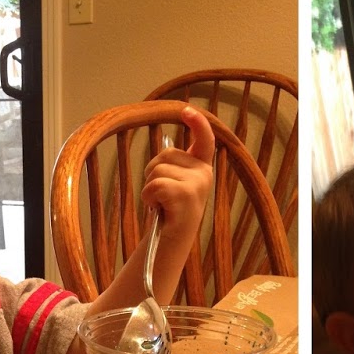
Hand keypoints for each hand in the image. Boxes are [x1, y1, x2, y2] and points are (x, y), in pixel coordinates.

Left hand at [141, 106, 215, 231]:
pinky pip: (154, 183)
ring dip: (150, 187)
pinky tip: (158, 209)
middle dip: (154, 172)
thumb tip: (165, 154)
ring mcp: (198, 183)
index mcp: (201, 167)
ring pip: (157, 169)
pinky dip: (149, 197)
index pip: (204, 140)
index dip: (198, 123)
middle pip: (165, 154)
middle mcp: (204, 172)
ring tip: (161, 204)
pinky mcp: (186, 193)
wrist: (170, 242)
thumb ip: (174, 167)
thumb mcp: (175, 185)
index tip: (187, 110)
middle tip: (162, 196)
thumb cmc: (169, 213)